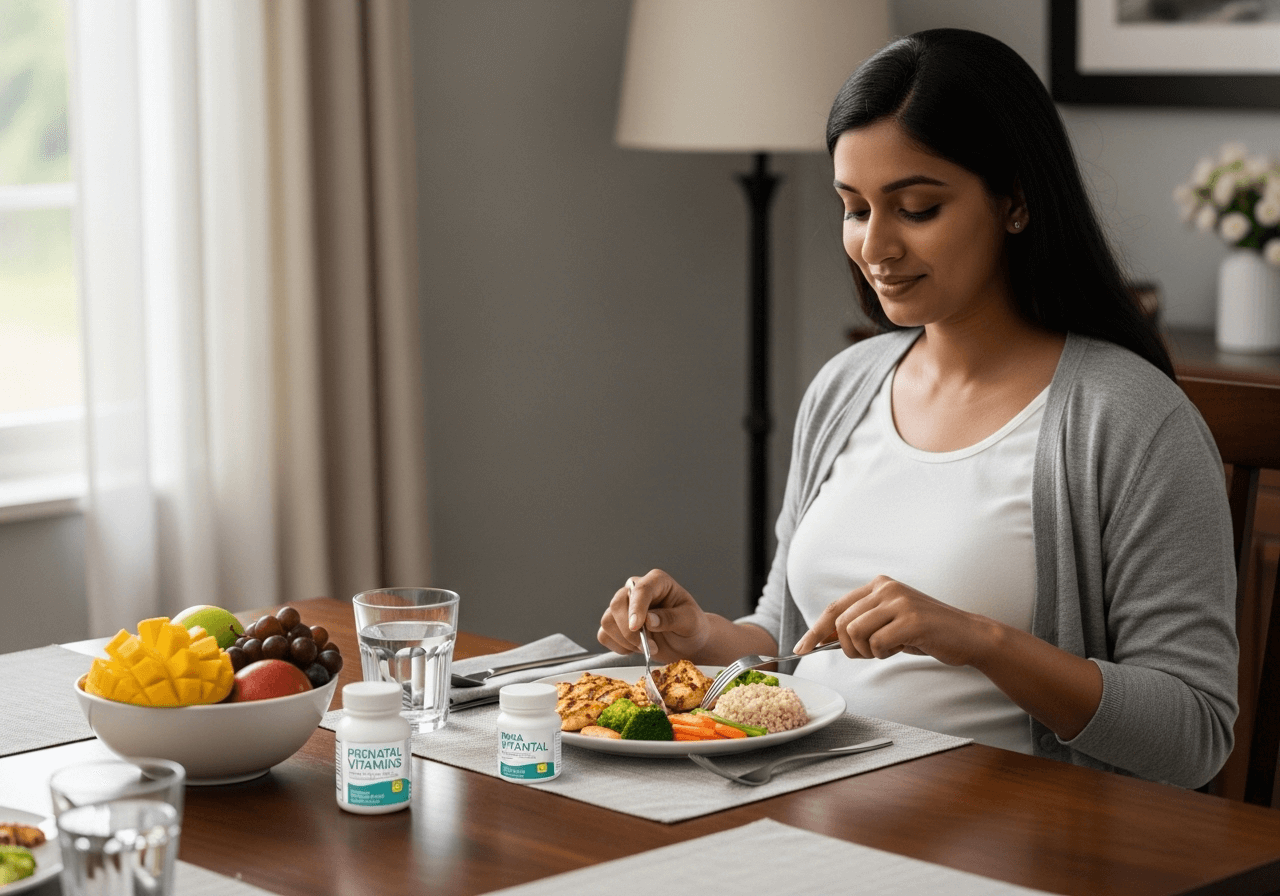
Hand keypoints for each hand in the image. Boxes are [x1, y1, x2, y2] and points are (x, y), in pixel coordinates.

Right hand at [597, 569, 711, 662]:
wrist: (687, 643)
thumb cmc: (691, 627)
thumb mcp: (690, 622)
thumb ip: (671, 618)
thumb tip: (649, 620)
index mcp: (657, 582)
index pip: (641, 589)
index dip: (636, 607)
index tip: (637, 626)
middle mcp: (636, 590)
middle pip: (617, 604)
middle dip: (629, 630)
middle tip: (648, 646)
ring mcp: (624, 607)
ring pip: (607, 621)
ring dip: (625, 641)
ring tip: (647, 648)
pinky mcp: (616, 624)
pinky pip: (604, 635)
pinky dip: (618, 647)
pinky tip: (635, 649)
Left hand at [793, 575, 994, 667]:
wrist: (967, 635)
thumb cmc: (925, 632)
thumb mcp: (888, 623)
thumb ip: (860, 624)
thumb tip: (822, 637)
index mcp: (878, 585)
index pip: (835, 608)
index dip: (815, 630)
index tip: (801, 648)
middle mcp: (886, 588)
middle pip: (842, 624)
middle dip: (849, 647)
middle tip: (870, 653)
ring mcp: (899, 601)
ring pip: (856, 633)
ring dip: (867, 651)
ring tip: (888, 648)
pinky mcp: (911, 619)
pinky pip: (877, 644)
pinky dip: (884, 653)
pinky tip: (902, 647)